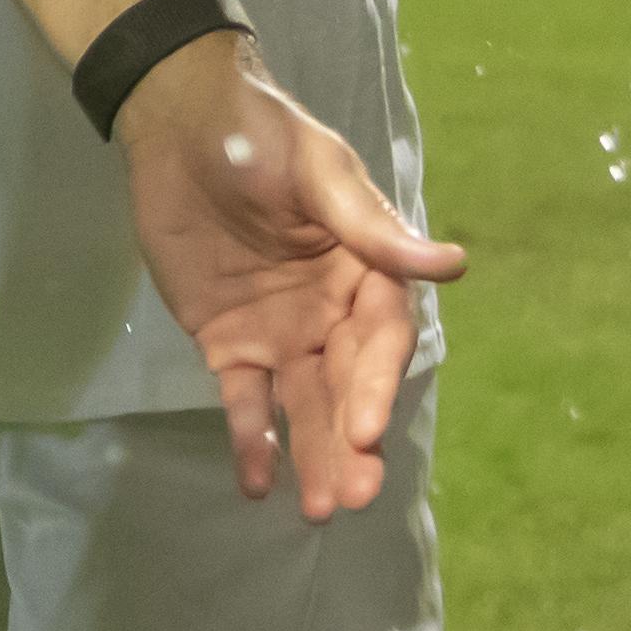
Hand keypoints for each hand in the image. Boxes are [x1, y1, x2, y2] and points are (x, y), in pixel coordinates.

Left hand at [113, 36, 469, 518]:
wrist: (176, 120)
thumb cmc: (259, 136)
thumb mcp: (318, 173)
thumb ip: (372, 228)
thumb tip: (454, 266)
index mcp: (363, 269)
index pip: (380, 338)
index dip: (377, 384)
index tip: (368, 429)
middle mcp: (330, 311)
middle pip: (348, 385)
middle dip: (353, 441)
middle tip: (354, 495)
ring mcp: (280, 332)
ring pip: (304, 405)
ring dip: (314, 455)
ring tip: (321, 510)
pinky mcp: (227, 343)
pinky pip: (243, 402)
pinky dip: (251, 442)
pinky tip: (257, 485)